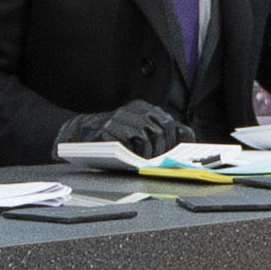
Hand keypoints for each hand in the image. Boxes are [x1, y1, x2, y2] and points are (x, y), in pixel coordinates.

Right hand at [57, 99, 191, 157]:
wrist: (82, 133)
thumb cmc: (114, 135)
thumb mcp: (138, 129)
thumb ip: (160, 131)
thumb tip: (188, 136)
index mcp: (142, 108)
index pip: (168, 122)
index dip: (172, 140)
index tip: (171, 153)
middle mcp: (132, 110)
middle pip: (160, 129)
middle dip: (162, 148)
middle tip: (158, 161)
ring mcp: (120, 118)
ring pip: (148, 135)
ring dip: (150, 152)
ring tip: (146, 161)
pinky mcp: (108, 129)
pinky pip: (129, 141)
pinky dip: (135, 153)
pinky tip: (133, 158)